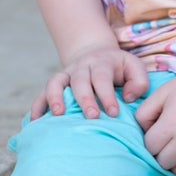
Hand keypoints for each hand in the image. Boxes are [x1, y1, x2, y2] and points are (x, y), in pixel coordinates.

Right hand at [32, 41, 147, 120]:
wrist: (96, 54)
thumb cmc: (119, 68)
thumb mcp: (135, 68)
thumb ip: (139, 82)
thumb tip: (129, 98)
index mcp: (102, 63)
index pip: (103, 78)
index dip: (107, 95)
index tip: (113, 113)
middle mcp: (81, 67)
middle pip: (80, 80)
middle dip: (85, 99)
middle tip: (92, 117)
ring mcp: (66, 74)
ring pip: (56, 82)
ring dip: (55, 98)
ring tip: (58, 115)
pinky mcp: (56, 84)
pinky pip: (42, 93)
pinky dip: (37, 106)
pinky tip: (35, 122)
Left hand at [134, 69, 175, 175]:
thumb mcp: (162, 93)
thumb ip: (144, 114)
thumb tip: (144, 133)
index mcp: (172, 123)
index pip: (150, 146)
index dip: (149, 138)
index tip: (156, 128)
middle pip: (163, 162)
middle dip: (160, 152)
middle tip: (165, 137)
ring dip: (173, 161)